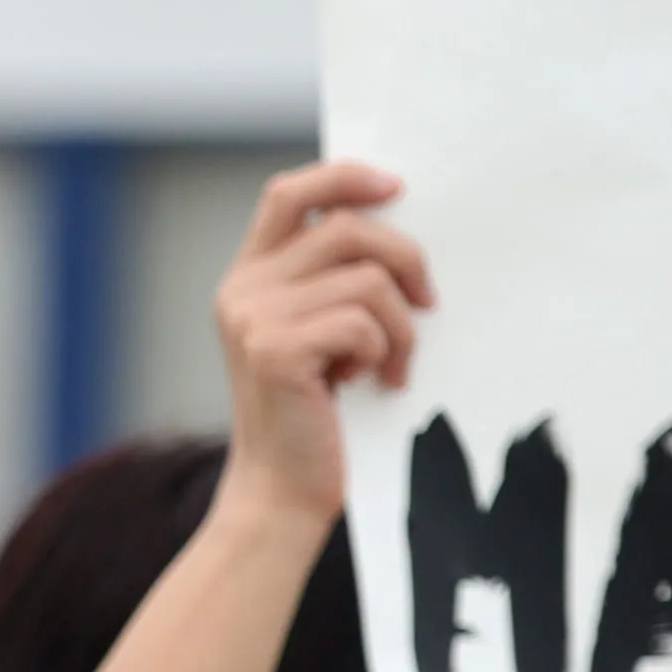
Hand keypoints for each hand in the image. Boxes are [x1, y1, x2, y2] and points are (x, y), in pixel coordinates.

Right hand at [208, 162, 428, 531]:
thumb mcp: (315, 336)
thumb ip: (330, 283)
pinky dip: (386, 353)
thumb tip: (398, 233)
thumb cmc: (313, 418)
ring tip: (392, 364)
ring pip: (365, 279)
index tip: (396, 188)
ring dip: (400, 325)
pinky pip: (362, 323)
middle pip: (345, 228)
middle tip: (428, 302)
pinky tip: (375, 383)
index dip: (345, 178)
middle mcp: (242, 290)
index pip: (289, 194)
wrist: (280, 494)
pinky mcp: (275, 351)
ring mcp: (253, 319)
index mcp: (248, 278)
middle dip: (405, 259)